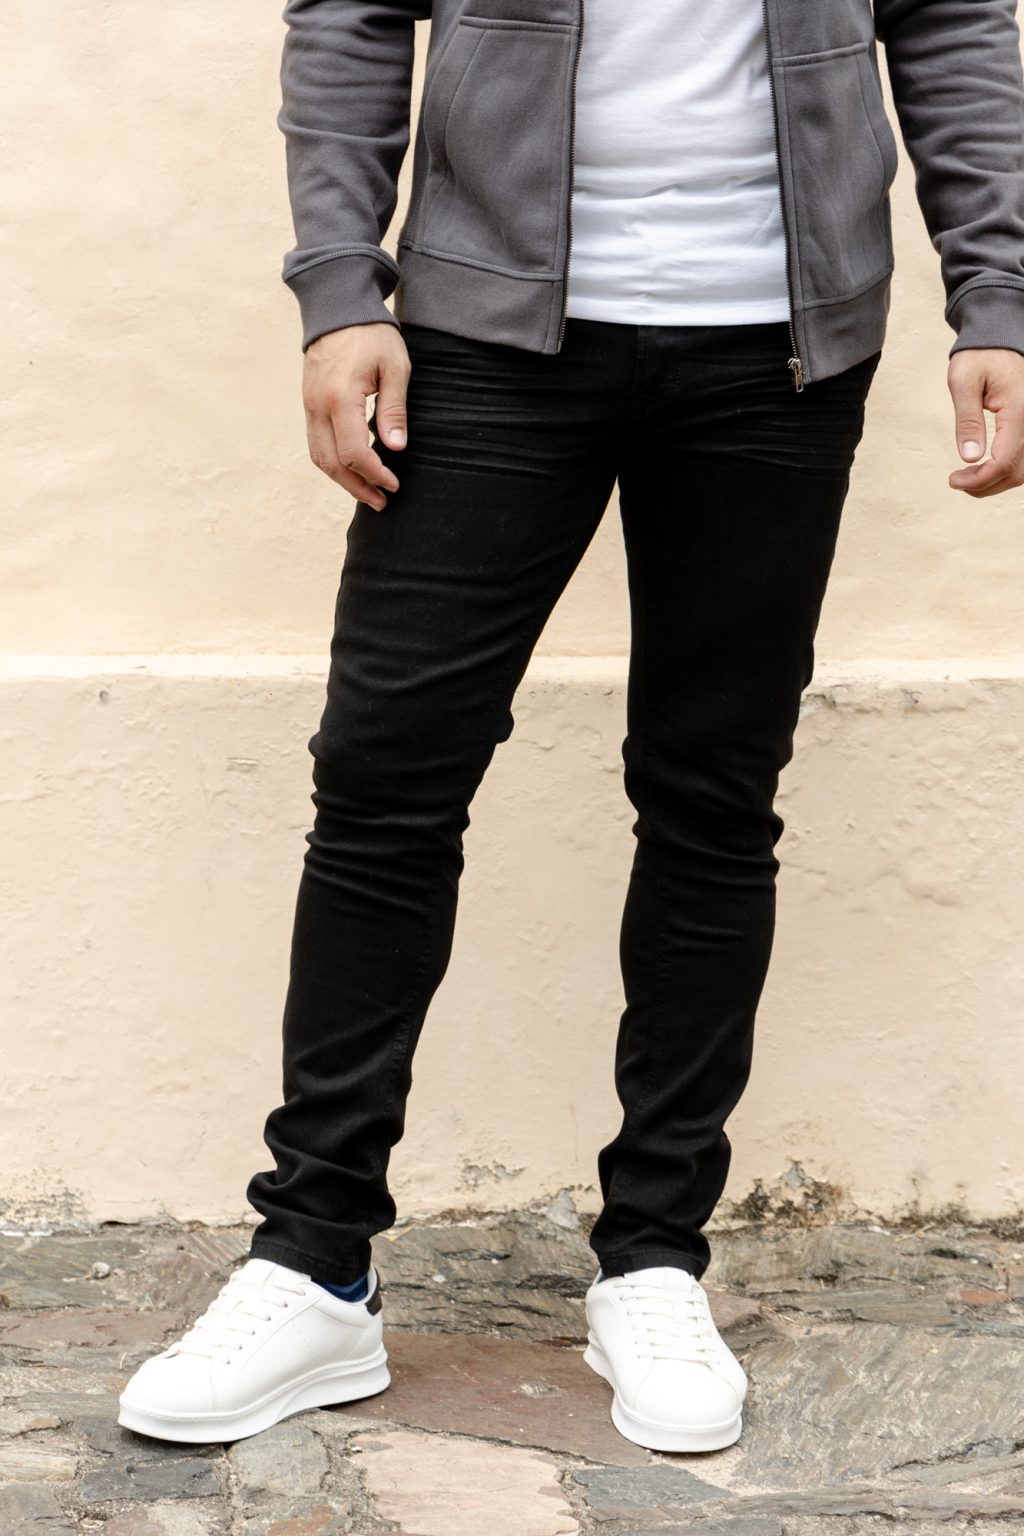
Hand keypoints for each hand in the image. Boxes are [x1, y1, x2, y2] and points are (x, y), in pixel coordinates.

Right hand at [302, 322, 410, 509]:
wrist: (337, 308)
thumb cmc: (372, 334)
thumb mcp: (395, 367)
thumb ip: (394, 410)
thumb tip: (395, 449)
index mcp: (340, 398)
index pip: (354, 453)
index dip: (375, 474)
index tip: (394, 483)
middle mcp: (318, 406)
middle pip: (332, 464)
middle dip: (357, 487)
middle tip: (382, 501)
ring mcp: (309, 406)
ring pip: (319, 458)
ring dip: (343, 480)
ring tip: (368, 491)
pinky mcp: (308, 404)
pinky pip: (316, 443)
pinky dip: (334, 462)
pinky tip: (354, 468)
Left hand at [947, 348, 1023, 497]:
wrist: (998, 340)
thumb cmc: (979, 356)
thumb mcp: (964, 382)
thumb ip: (967, 420)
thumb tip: (970, 457)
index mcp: (1019, 410)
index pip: (1005, 461)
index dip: (980, 479)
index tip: (954, 480)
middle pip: (1017, 472)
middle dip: (986, 485)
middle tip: (957, 481)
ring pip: (1022, 470)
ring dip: (995, 481)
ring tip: (966, 478)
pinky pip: (1023, 457)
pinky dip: (1004, 470)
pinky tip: (983, 468)